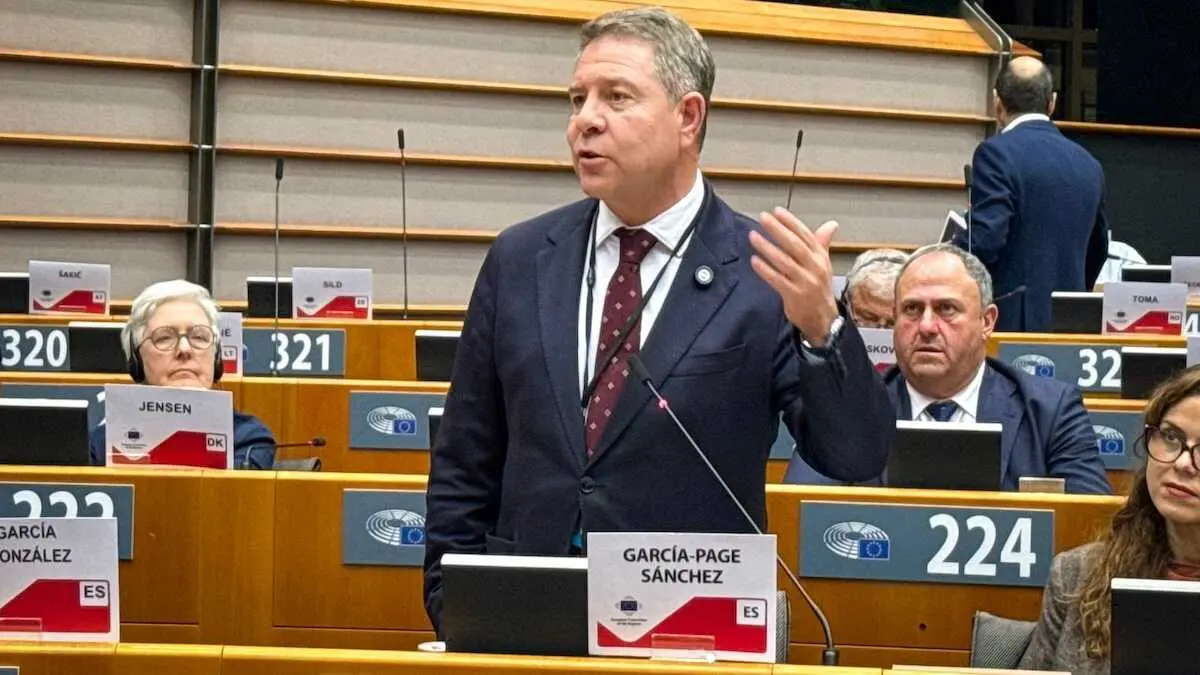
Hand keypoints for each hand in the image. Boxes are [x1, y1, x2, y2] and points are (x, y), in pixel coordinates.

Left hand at [749, 207, 839, 345]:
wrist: (823, 318)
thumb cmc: (819, 287)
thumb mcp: (823, 264)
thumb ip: (822, 243)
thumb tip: (832, 224)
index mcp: (821, 257)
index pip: (806, 235)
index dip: (791, 222)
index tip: (777, 211)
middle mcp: (815, 267)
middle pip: (794, 245)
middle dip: (778, 230)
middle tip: (763, 218)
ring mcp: (805, 282)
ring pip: (784, 261)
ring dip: (767, 248)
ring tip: (753, 236)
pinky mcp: (794, 295)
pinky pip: (777, 280)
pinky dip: (765, 270)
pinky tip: (754, 260)